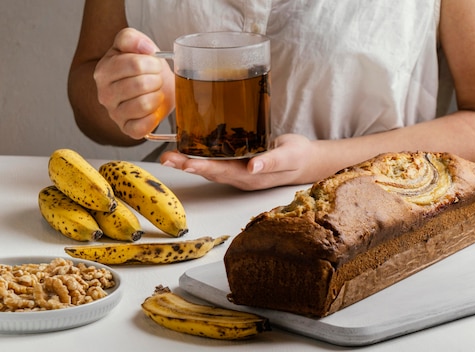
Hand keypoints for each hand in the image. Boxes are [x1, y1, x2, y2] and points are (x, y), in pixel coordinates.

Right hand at [93, 28, 174, 139]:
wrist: (152, 86)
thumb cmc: (143, 67)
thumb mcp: (135, 45)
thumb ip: (132, 38)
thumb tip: (144, 48)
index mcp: (104, 71)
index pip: (134, 65)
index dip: (152, 63)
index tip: (154, 65)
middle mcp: (104, 94)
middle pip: (141, 85)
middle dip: (156, 80)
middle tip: (156, 79)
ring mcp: (115, 114)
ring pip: (143, 105)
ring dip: (157, 97)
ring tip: (155, 93)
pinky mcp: (127, 130)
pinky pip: (142, 128)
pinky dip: (154, 118)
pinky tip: (153, 110)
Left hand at [160, 134, 322, 189]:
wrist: (307, 161)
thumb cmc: (299, 156)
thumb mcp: (289, 156)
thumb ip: (272, 162)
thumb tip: (253, 167)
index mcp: (252, 176)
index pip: (223, 172)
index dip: (203, 167)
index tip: (186, 163)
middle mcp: (242, 177)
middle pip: (211, 172)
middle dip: (187, 165)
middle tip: (166, 159)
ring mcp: (239, 172)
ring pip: (211, 169)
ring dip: (189, 163)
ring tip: (169, 157)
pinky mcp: (239, 165)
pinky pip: (216, 163)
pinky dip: (200, 158)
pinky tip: (188, 150)